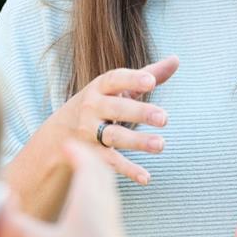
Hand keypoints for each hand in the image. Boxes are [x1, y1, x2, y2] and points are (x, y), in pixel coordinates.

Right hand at [7, 140, 157, 236]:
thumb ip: (20, 227)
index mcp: (89, 196)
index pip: (86, 161)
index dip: (75, 149)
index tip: (64, 142)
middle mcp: (104, 200)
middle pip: (100, 167)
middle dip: (87, 155)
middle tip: (74, 151)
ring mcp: (112, 215)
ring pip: (107, 182)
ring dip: (96, 170)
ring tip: (83, 170)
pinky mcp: (115, 229)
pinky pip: (108, 197)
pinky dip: (99, 188)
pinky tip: (89, 203)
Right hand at [62, 55, 177, 185]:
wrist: (60, 133)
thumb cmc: (100, 104)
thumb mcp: (117, 88)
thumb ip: (147, 74)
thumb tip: (176, 59)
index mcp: (99, 87)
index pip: (115, 79)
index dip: (132, 79)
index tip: (151, 82)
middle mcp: (92, 107)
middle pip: (116, 108)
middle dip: (139, 112)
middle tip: (165, 118)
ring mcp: (89, 131)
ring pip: (114, 136)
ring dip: (137, 141)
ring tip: (161, 144)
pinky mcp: (91, 153)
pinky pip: (110, 161)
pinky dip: (127, 170)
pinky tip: (146, 177)